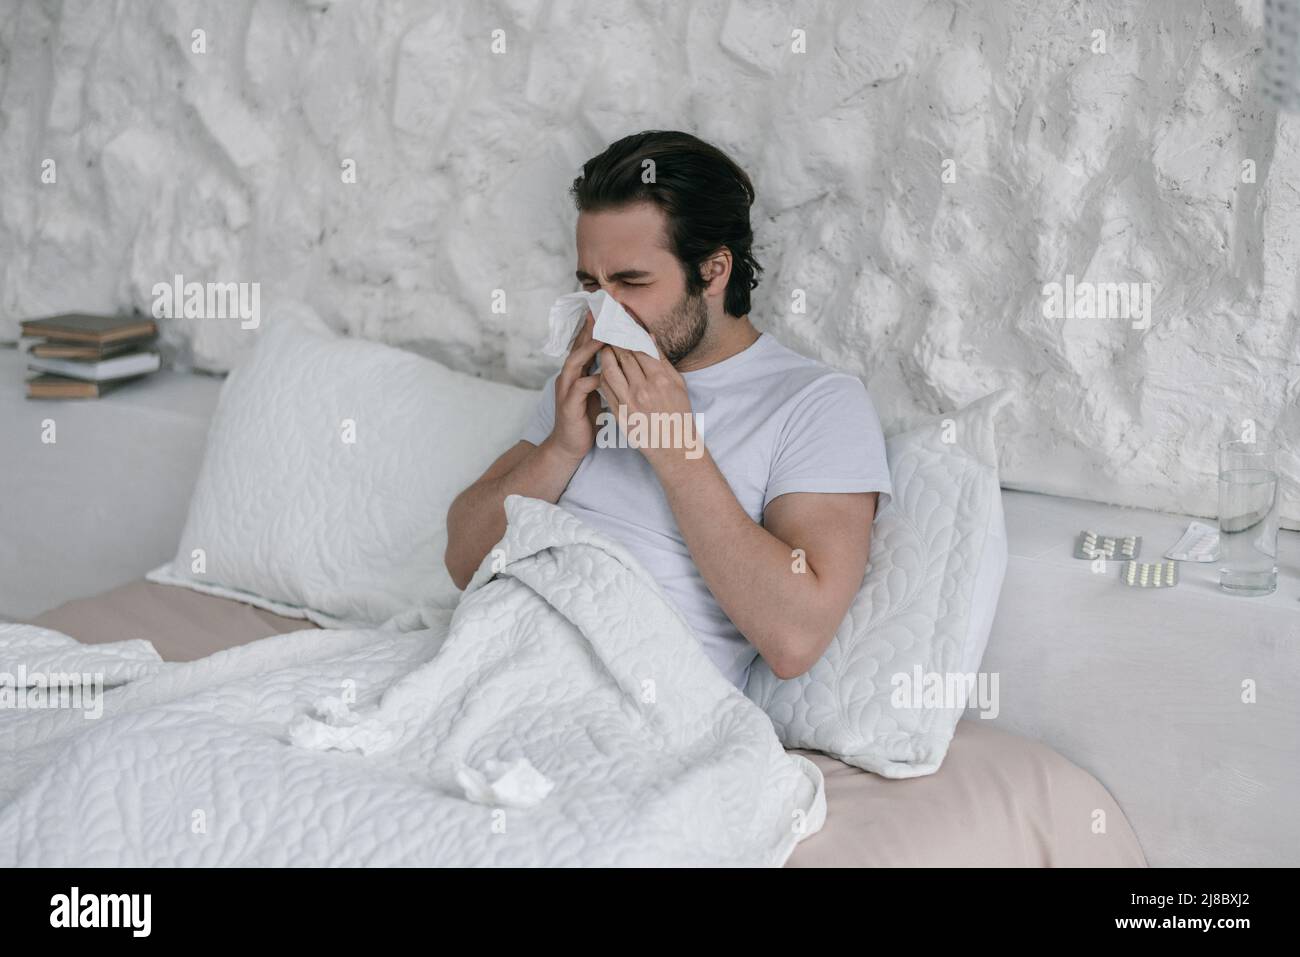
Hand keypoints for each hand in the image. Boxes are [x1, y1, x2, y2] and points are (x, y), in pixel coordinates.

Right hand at [543, 311, 603, 463]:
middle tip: (601, 313)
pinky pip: (579, 388)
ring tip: (604, 338)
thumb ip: (605, 374)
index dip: (594, 328)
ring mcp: (566, 390)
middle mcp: (568, 377)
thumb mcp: (598, 391)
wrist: (570, 444)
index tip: (606, 311)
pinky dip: (591, 380)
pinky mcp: (568, 405)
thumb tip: (622, 358)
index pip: (584, 344)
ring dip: (588, 350)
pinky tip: (603, 375)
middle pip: (577, 347)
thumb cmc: (587, 417)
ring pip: (575, 363)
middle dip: (589, 330)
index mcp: (577, 372)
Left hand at [595, 344, 699, 469]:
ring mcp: (629, 402)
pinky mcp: (619, 413)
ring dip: (605, 356)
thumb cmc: (678, 412)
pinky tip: (605, 370)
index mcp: (660, 379)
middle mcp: (643, 389)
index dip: (628, 335)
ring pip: (609, 370)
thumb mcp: (678, 384)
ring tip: (605, 349)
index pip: (638, 349)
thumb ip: (662, 360)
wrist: (672, 445)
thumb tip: (649, 337)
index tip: (623, 327)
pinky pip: (605, 388)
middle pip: (622, 357)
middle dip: (615, 342)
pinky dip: (603, 375)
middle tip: (609, 333)